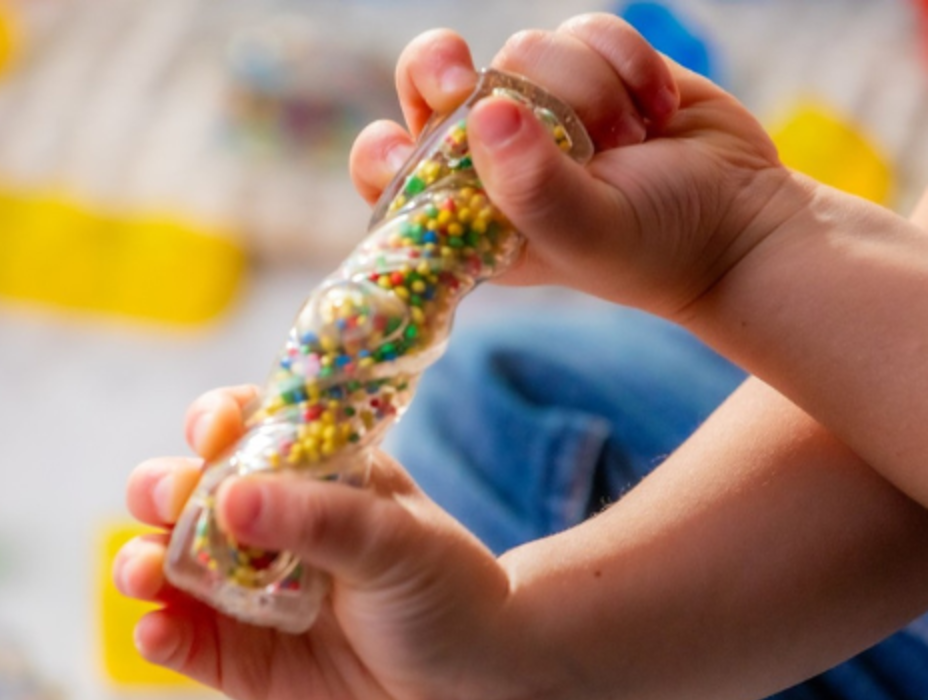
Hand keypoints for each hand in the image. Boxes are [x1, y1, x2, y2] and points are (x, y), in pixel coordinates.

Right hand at [114, 386, 527, 699]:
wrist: (478, 691)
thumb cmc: (448, 595)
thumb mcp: (394, 543)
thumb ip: (319, 519)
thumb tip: (230, 498)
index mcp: (312, 477)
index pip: (246, 430)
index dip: (216, 422)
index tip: (213, 432)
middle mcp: (269, 529)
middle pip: (187, 494)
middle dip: (162, 491)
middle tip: (169, 505)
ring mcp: (247, 594)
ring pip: (169, 565)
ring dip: (140, 561)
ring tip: (144, 572)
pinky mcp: (239, 659)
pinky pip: (182, 640)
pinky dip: (157, 632)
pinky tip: (155, 631)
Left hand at [350, 14, 804, 321]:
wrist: (739, 220)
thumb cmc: (655, 247)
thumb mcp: (590, 233)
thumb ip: (534, 187)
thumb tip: (485, 110)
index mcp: (471, 213)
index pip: (390, 171)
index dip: (383, 150)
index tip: (409, 144)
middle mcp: (495, 158)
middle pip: (428, 81)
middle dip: (443, 68)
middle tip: (464, 79)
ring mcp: (541, 108)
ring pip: (522, 50)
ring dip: (582, 89)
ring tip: (625, 141)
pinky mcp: (590, 68)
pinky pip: (583, 29)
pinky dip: (625, 60)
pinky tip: (656, 109)